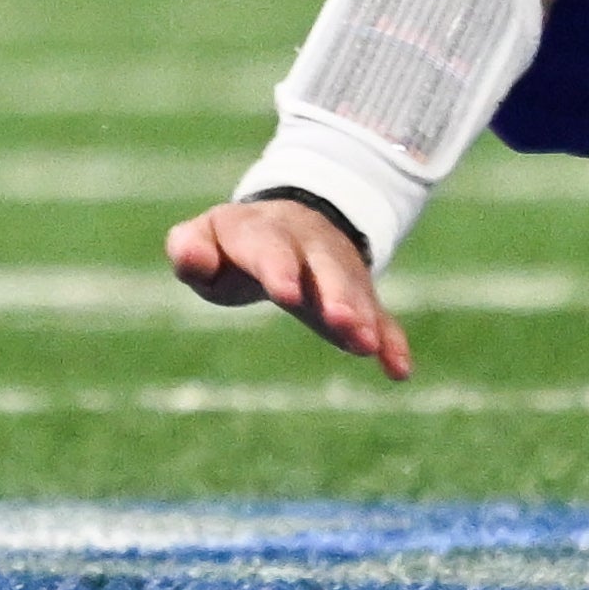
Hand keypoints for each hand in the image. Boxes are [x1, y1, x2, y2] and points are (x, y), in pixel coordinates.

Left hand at [165, 193, 409, 378]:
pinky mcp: (357, 292)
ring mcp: (336, 267)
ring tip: (367, 346)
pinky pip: (379, 314)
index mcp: (261, 231)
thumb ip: (189, 249)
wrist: (288, 219)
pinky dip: (390, 340)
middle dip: (334, 293)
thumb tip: (190, 257)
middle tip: (343, 322)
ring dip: (362, 316)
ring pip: (353, 289)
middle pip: (324, 266)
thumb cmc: (234, 246)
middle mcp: (307, 243)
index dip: (279, 268)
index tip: (288, 294)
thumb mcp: (203, 239)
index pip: (270, 247)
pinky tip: (399, 370)